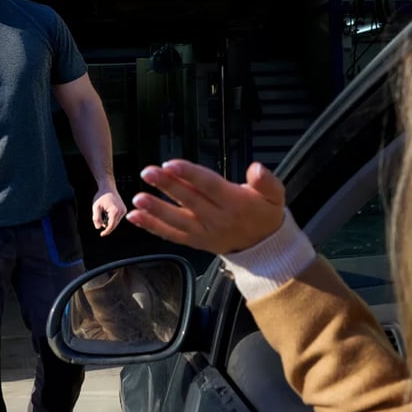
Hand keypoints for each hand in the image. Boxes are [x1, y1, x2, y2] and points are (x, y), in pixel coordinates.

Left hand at [92, 189, 126, 235]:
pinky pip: (117, 218)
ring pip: (116, 222)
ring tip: (104, 212)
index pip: (111, 226)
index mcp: (115, 210)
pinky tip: (107, 211)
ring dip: (109, 221)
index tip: (101, 235)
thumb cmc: (101, 196)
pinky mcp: (124, 210)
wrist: (108, 187)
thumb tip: (98, 228)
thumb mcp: (95, 207)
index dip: (106, 231)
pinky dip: (112, 218)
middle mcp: (122, 211)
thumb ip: (96, 218)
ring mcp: (124, 210)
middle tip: (99, 217)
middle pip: (114, 225)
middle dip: (106, 225)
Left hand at [126, 160, 285, 255]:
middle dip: (167, 185)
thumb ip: (266, 181)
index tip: (171, 165)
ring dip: (155, 210)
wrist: (265, 247)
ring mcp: (204, 232)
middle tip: (148, 173)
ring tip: (138, 199)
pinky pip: (171, 235)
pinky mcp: (195, 242)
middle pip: (189, 200)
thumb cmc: (265, 214)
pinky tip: (136, 217)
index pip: (209, 186)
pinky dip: (152, 227)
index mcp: (236, 203)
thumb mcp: (276, 195)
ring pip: (177, 220)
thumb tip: (256, 168)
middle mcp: (218, 219)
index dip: (189, 174)